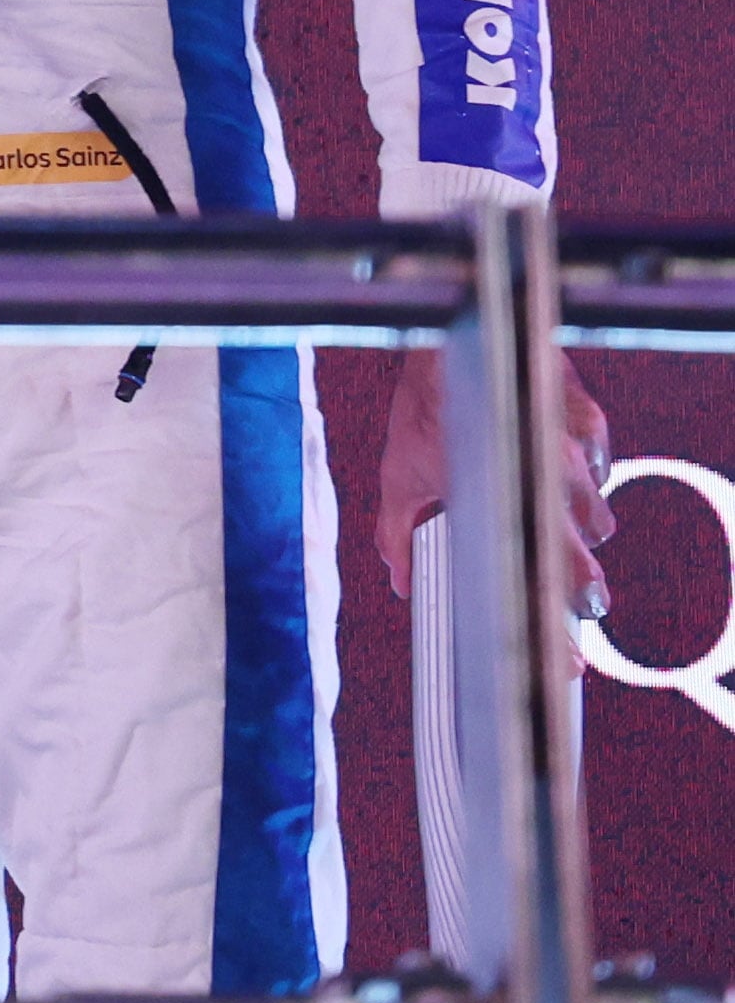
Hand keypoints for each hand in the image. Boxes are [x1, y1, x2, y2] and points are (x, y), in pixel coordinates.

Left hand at [378, 345, 617, 619]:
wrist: (448, 339)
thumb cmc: (422, 409)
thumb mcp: (399, 476)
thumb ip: (399, 533)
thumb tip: (402, 581)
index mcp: (499, 499)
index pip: (537, 578)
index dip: (554, 627)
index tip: (568, 663)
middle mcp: (544, 480)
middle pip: (582, 555)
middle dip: (583, 587)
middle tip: (583, 604)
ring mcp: (572, 450)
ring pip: (598, 512)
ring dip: (583, 526)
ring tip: (566, 527)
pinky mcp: (589, 419)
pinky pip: (604, 462)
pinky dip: (591, 473)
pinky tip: (576, 473)